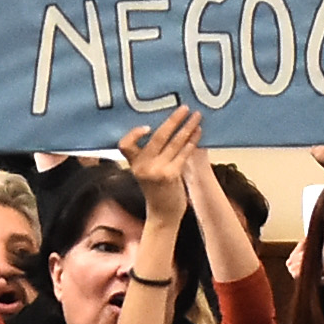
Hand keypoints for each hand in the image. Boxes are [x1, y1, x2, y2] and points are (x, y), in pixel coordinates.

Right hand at [119, 107, 204, 221]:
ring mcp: (156, 171)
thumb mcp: (147, 173)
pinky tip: (198, 133)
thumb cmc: (157, 192)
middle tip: (185, 108)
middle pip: (158, 136)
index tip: (148, 126)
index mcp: (134, 165)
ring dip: (187, 128)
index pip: (125, 145)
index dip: (134, 133)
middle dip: (173, 120)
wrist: (163, 215)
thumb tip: (168, 129)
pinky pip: (183, 153)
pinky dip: (192, 142)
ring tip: (197, 117)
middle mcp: (142, 166)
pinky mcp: (170, 175)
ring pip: (174, 143)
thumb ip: (151, 156)